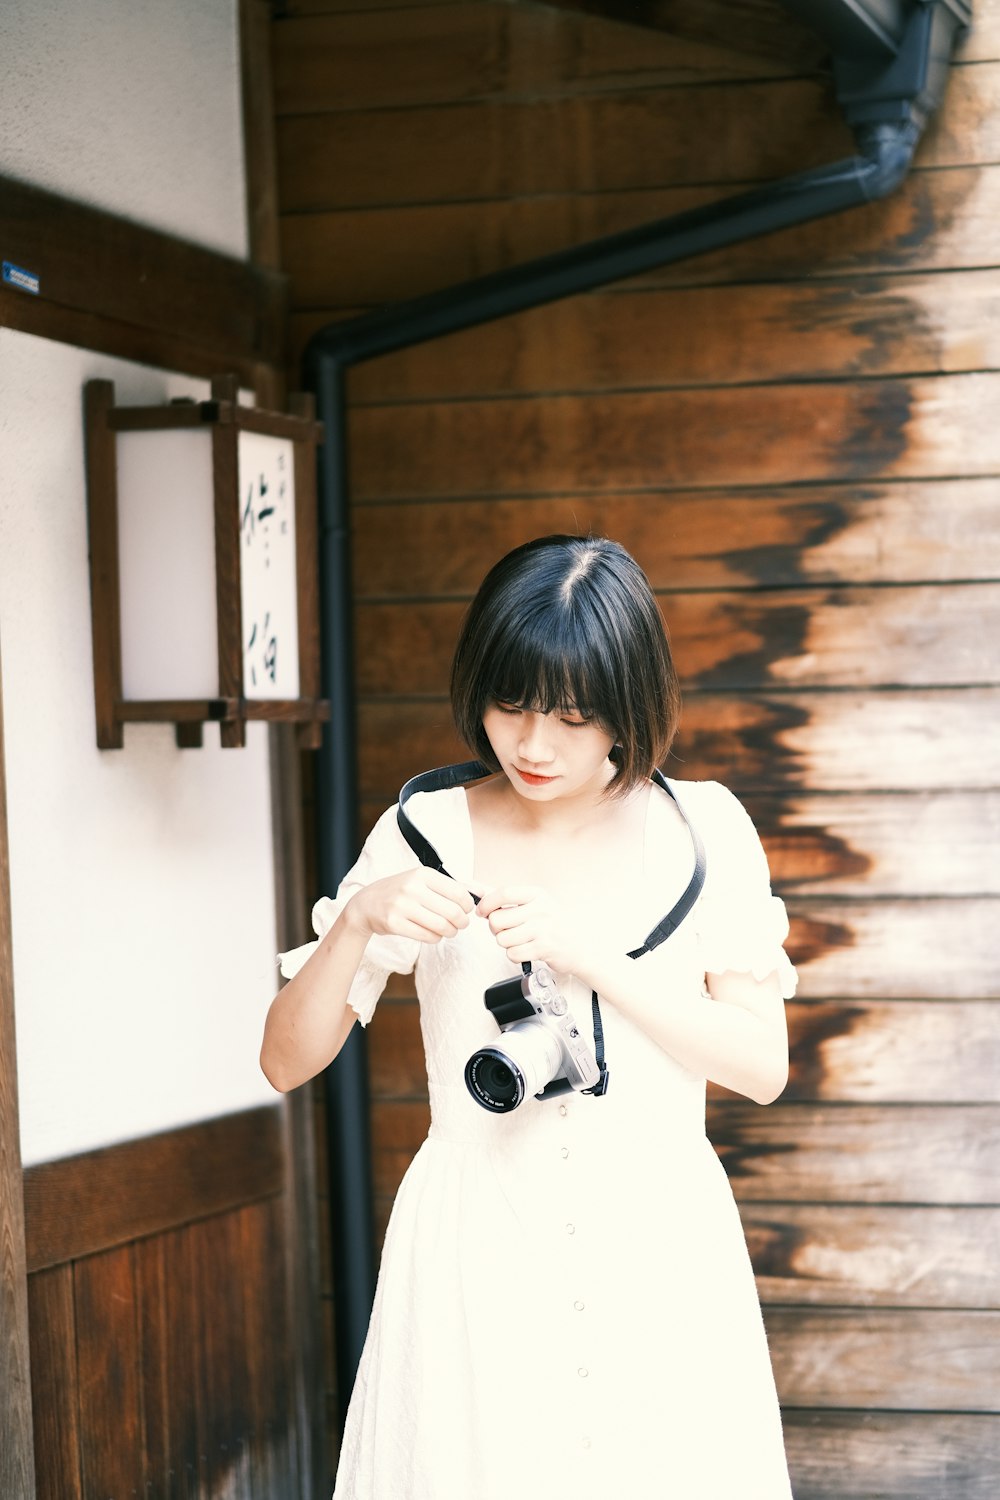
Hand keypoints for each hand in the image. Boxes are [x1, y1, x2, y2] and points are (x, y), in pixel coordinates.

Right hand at [348, 869, 473, 944]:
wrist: (366, 904)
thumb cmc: (400, 892)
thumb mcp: (421, 880)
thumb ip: (450, 885)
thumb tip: (481, 891)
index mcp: (423, 874)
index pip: (458, 891)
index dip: (468, 905)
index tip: (466, 910)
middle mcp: (412, 888)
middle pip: (452, 911)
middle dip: (462, 922)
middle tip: (461, 925)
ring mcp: (402, 906)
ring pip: (441, 926)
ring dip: (451, 932)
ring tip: (450, 931)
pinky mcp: (394, 924)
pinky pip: (427, 936)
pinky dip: (436, 938)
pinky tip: (435, 934)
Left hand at [476, 885, 586, 971]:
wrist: (577, 947)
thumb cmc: (551, 924)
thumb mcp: (533, 904)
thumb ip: (504, 898)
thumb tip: (475, 889)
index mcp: (537, 894)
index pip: (503, 893)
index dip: (486, 904)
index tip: (481, 912)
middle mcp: (541, 909)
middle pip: (497, 919)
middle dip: (496, 929)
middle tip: (507, 930)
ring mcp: (544, 929)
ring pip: (502, 939)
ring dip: (506, 943)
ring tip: (520, 940)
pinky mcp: (544, 948)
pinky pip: (512, 954)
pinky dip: (514, 955)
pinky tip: (525, 950)